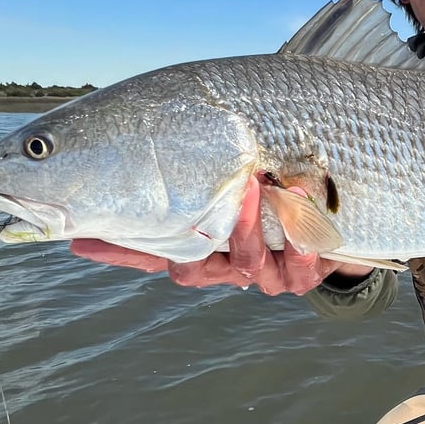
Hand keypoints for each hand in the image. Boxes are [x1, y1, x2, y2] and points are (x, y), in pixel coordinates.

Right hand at [70, 176, 366, 295]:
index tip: (83, 238)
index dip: (121, 249)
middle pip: (194, 268)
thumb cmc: (279, 195)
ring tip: (258, 185)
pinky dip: (301, 239)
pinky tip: (302, 202)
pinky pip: (299, 267)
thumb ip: (196, 175)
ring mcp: (265, 274)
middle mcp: (227, 267)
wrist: (341, 222)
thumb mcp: (236, 182)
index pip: (151, 253)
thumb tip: (143, 148)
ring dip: (250, 225)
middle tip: (212, 190)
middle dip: (197, 232)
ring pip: (247, 263)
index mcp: (204, 249)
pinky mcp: (303, 274)